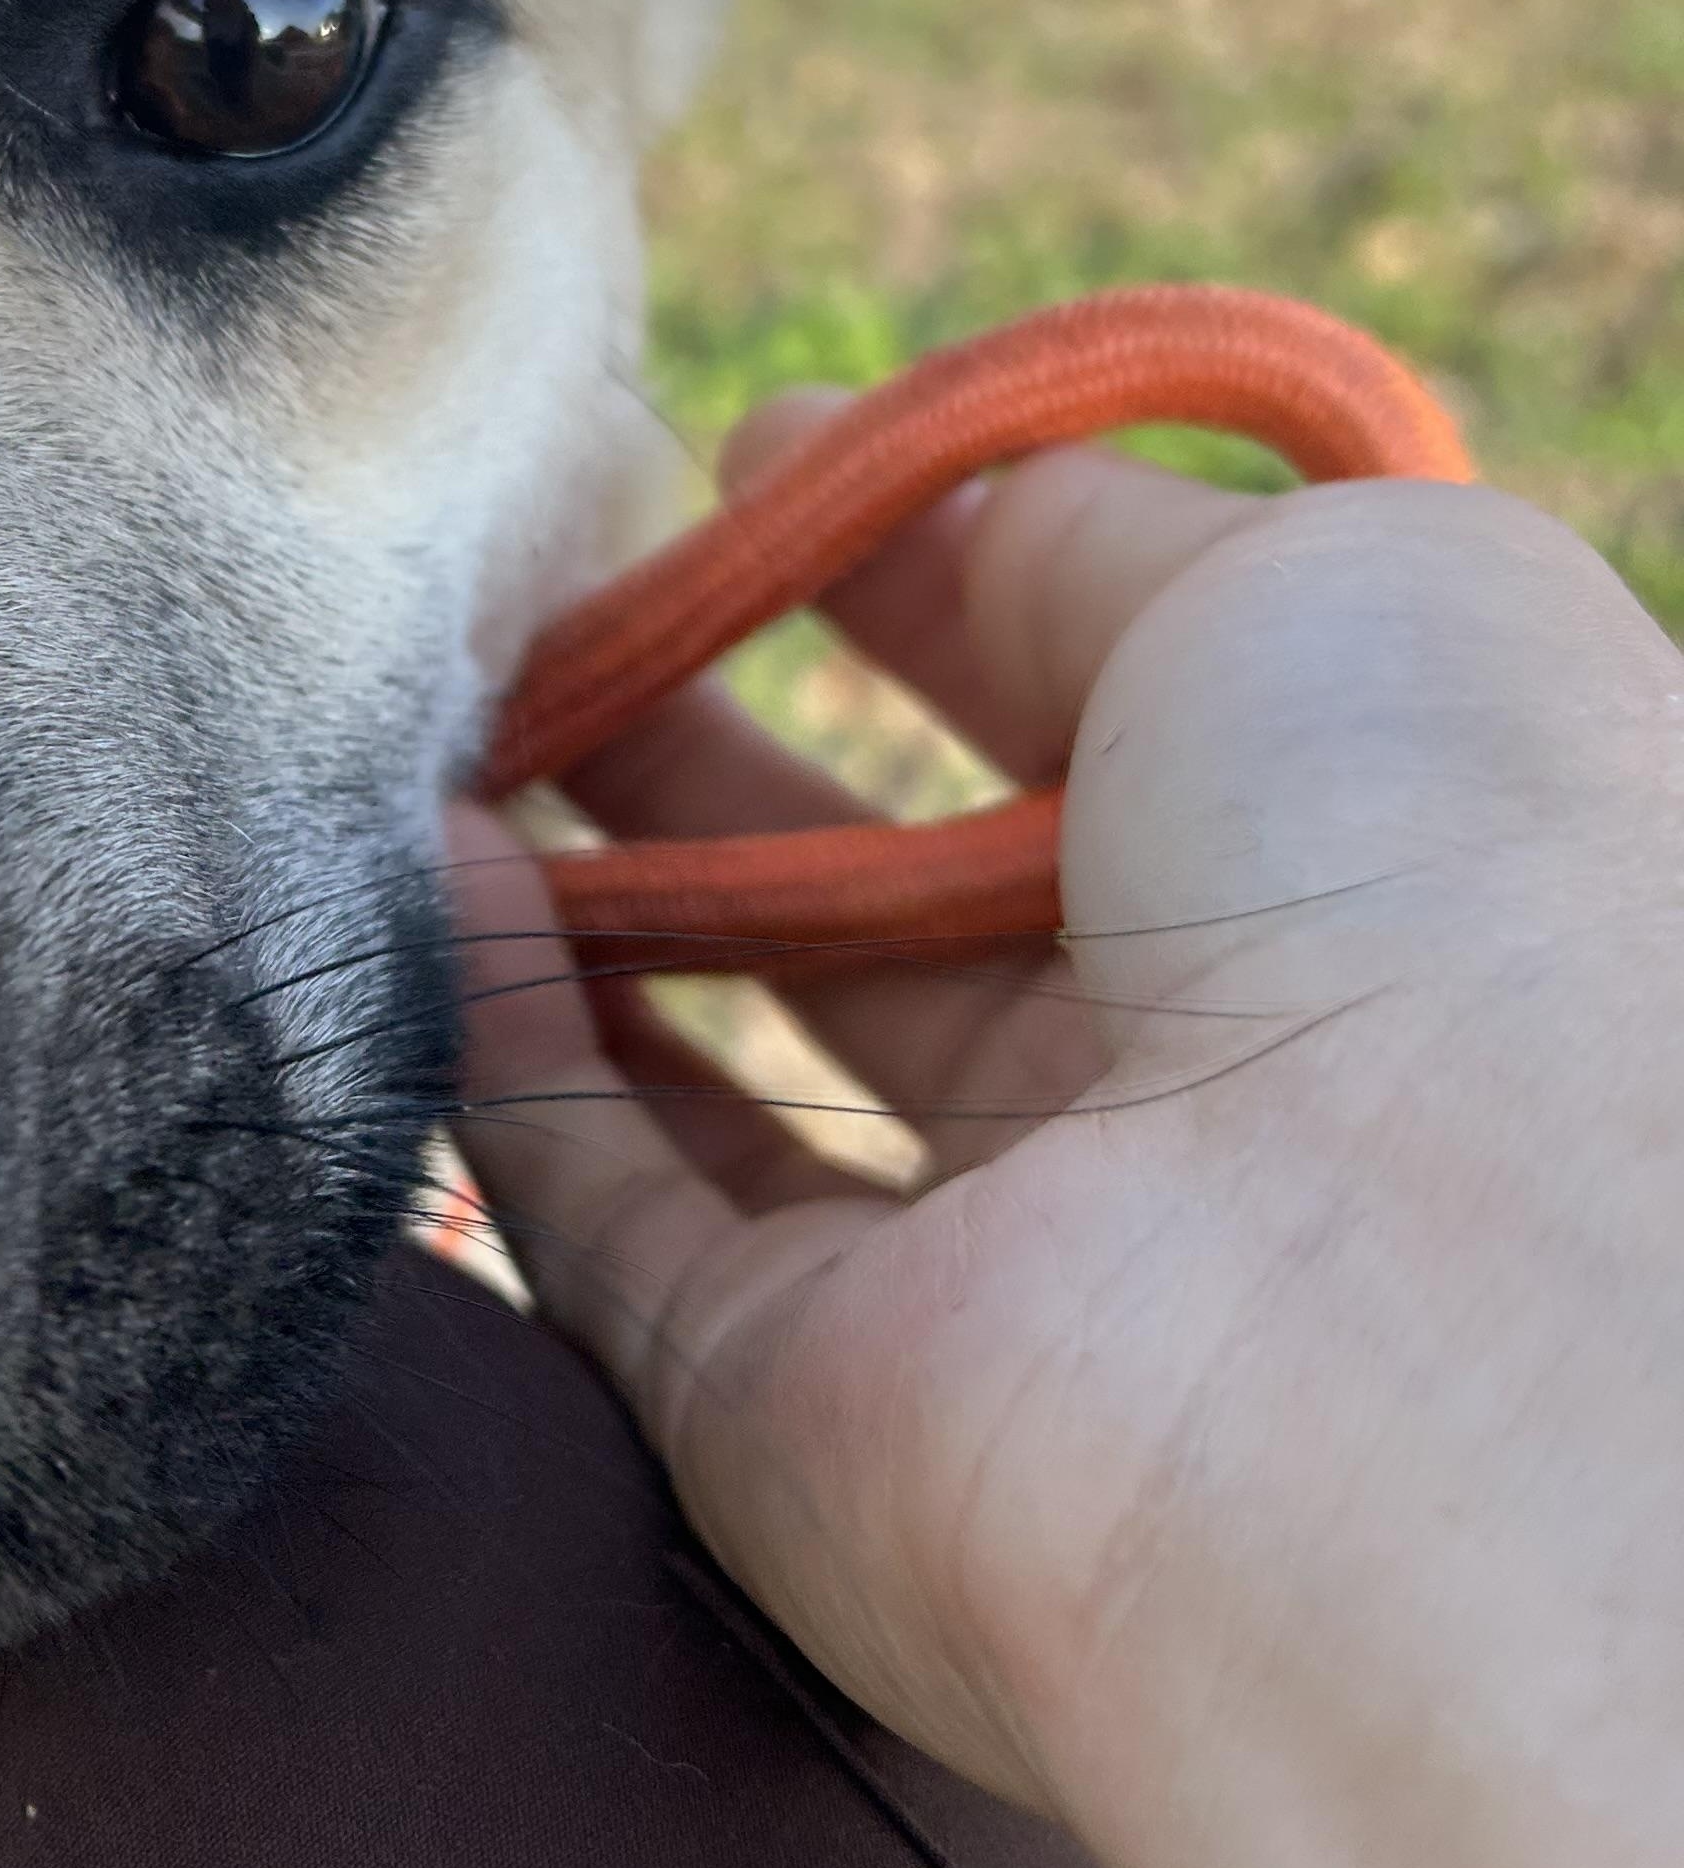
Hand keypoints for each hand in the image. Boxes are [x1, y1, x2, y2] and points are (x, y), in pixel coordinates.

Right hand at [450, 411, 1683, 1867]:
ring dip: (594, 886)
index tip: (740, 468)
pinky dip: (505, 1031)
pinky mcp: (779, 1399)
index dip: (909, 586)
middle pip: (878, 896)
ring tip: (466, 725)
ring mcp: (963, 1268)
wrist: (1392, 1317)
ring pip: (727, 1052)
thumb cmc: (1430, 884)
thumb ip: (1081, 526)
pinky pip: (599, 1195)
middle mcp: (1154, 1102)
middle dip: (713, 737)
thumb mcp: (1325, 582)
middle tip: (562, 612)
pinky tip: (437, 864)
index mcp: (1321, 908)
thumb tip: (866, 479)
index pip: (1071, 720)